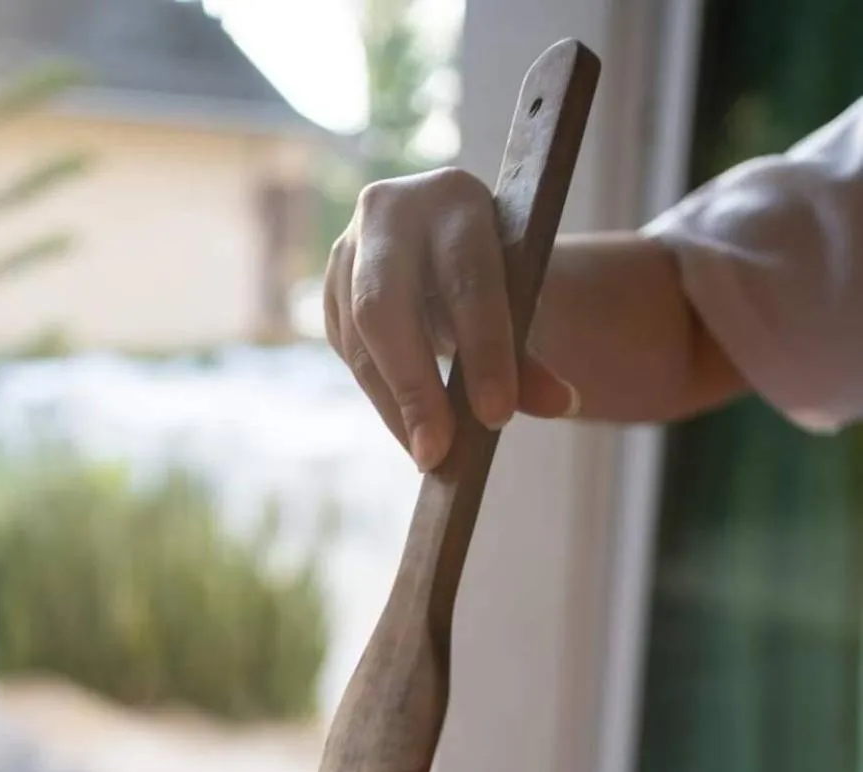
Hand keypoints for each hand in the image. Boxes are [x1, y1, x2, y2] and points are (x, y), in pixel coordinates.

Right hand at [324, 169, 578, 471]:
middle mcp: (388, 214)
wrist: (445, 246)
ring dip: (394, 407)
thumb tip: (560, 404)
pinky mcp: (328, 292)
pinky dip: (382, 400)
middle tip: (437, 454)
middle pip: (384, 308)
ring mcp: (346, 251)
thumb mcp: (518, 299)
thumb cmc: (492, 274)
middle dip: (413, 387)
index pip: (468, 278)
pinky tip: (409, 431)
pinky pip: (349, 357)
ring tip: (429, 456)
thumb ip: (532, 352)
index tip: (497, 416)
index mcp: (453, 198)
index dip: (483, 349)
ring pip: (360, 343)